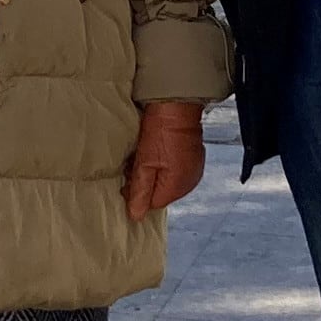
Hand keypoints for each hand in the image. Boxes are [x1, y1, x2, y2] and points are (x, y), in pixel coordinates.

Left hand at [124, 101, 204, 219]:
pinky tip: (156, 151)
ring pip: (166, 182)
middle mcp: (189, 182)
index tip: (128, 178)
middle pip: (160, 193)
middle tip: (134, 165)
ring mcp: (193, 170)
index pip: (152, 204)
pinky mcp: (193, 158)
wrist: (176, 104)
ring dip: (153, 173)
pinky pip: (174, 170)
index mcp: (178, 186)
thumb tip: (136, 216)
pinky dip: (163, 165)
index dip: (137, 193)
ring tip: (144, 155)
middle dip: (145, 183)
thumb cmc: (161, 130)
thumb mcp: (144, 162)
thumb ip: (140, 191)